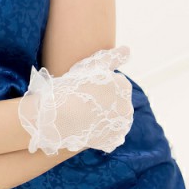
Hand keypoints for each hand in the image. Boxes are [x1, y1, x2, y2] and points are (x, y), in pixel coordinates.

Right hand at [18, 46, 134, 155]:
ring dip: (103, 117)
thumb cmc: (73, 87)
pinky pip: (111, 134)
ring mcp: (122, 124)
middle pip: (114, 101)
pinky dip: (102, 132)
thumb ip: (113, 57)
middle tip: (82, 102)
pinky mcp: (115, 139)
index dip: (97, 86)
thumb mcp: (92, 66)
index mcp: (123, 86)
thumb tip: (128, 49)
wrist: (60, 117)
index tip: (83, 89)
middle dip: (103, 102)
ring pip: (113, 118)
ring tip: (83, 115)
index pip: (112, 84)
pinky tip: (88, 128)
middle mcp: (128, 105)